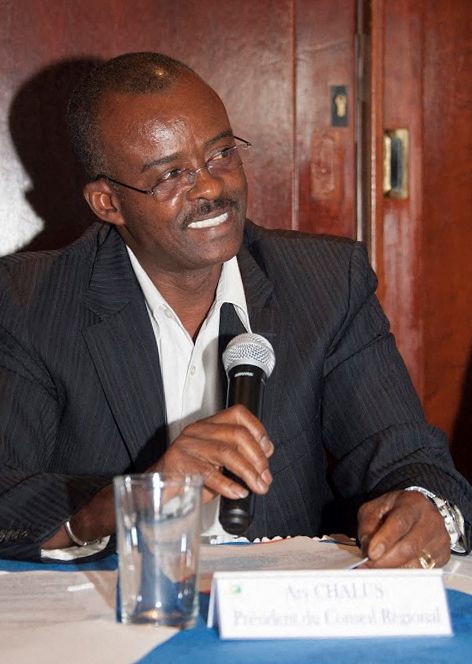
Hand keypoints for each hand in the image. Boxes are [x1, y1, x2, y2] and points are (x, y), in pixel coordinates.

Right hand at [150, 405, 273, 502]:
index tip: (268, 450)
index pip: (238, 414)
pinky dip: (228, 485)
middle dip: (257, 458)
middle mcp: (198, 430)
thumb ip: (236, 456)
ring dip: (248, 472)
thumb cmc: (188, 474)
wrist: (158, 488)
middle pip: (237, 435)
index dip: (258, 430)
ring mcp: (188, 446)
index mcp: (208, 425)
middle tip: (265, 477)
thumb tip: (262, 465)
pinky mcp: (180, 464)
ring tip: (257, 487)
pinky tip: (237, 492)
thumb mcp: (215, 461)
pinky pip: (209, 473)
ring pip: (227, 453)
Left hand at [357, 490, 450, 567]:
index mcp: (413, 503)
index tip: (371, 554)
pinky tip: (392, 571)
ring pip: (417, 564)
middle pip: (410, 547)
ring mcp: (440, 539)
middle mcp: (431, 520)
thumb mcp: (376, 508)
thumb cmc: (396, 509)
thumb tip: (367, 548)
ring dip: (393, 570)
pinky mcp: (443, 556)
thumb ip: (368, 525)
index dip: (385, 540)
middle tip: (369, 566)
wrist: (421, 511)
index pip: (400, 523)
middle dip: (386, 561)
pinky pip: (422, 572)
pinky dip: (404, 574)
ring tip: (377, 569)